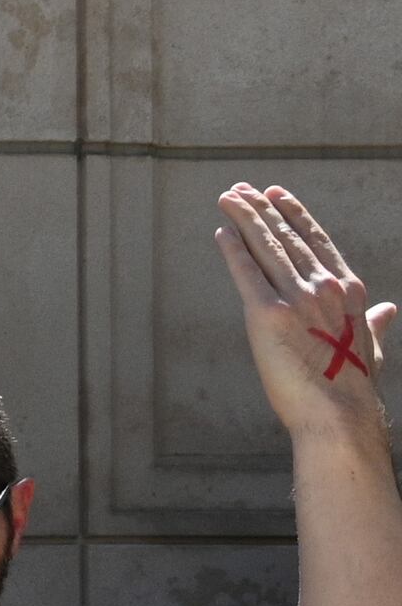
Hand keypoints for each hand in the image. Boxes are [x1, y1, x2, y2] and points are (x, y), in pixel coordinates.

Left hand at [215, 183, 395, 444]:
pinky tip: (221, 232)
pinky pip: (246, 274)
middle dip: (262, 210)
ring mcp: (297, 298)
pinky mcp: (268, 315)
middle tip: (242, 189)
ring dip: (245, 219)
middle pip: (287, 238)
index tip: (278, 194)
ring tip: (227, 198)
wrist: (340, 415)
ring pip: (267, 248)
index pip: (317, 241)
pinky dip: (233, 251)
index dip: (296, 215)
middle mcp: (325, 287)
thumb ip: (375, 324)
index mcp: (349, 290)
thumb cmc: (354, 388)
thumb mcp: (372, 347)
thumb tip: (390, 310)